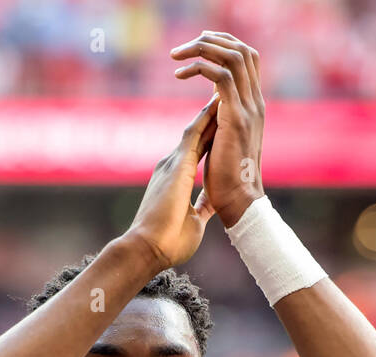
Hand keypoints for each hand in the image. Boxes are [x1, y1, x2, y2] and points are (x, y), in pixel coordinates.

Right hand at [126, 94, 219, 270]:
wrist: (148, 248)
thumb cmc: (168, 243)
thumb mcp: (193, 221)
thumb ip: (201, 208)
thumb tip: (211, 206)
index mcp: (177, 179)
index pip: (200, 152)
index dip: (214, 136)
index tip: (227, 123)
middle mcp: (173, 166)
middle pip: (198, 135)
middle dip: (213, 116)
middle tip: (226, 95)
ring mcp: (173, 163)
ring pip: (196, 129)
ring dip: (211, 110)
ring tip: (223, 89)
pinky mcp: (176, 165)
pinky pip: (194, 134)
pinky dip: (206, 118)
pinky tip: (218, 102)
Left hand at [170, 31, 265, 228]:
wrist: (238, 205)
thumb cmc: (228, 185)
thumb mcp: (225, 147)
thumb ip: (220, 127)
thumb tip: (210, 118)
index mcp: (253, 108)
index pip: (246, 62)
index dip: (223, 48)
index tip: (196, 50)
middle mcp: (255, 104)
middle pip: (243, 51)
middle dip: (213, 40)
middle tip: (185, 46)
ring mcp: (248, 109)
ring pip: (234, 57)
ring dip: (203, 48)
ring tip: (177, 55)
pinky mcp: (236, 118)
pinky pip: (221, 77)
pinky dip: (200, 68)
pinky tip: (180, 74)